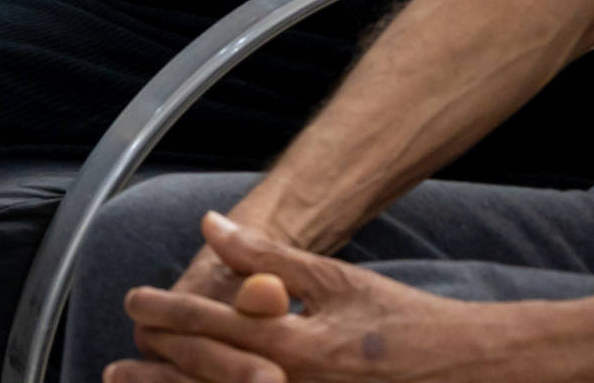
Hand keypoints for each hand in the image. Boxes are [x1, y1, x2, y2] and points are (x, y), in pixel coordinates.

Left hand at [112, 211, 487, 382]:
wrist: (477, 372)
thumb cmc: (408, 325)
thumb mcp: (338, 282)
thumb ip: (269, 258)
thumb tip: (209, 226)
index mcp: (303, 346)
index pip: (217, 327)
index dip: (169, 313)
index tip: (133, 302)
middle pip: (211, 382)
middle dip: (159, 374)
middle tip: (117, 366)